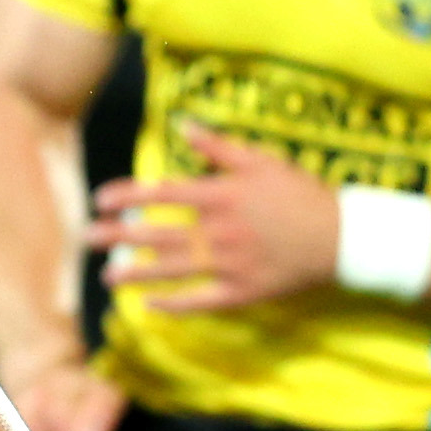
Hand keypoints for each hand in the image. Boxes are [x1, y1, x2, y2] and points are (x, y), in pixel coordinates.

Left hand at [88, 129, 340, 316]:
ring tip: (107, 276)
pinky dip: (174, 305)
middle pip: (158, 235)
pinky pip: (200, 302)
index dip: (127, 197)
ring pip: (173, 270)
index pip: (162, 194)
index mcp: (222, 196)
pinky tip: (149, 305)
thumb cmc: (301, 194)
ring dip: (136, 273)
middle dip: (117, 236)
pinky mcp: (243, 293)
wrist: (344, 237)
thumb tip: (181, 124)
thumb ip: (218, 146)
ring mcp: (230, 265)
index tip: (100, 200)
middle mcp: (220, 231)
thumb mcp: (262, 161)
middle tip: (85, 237)